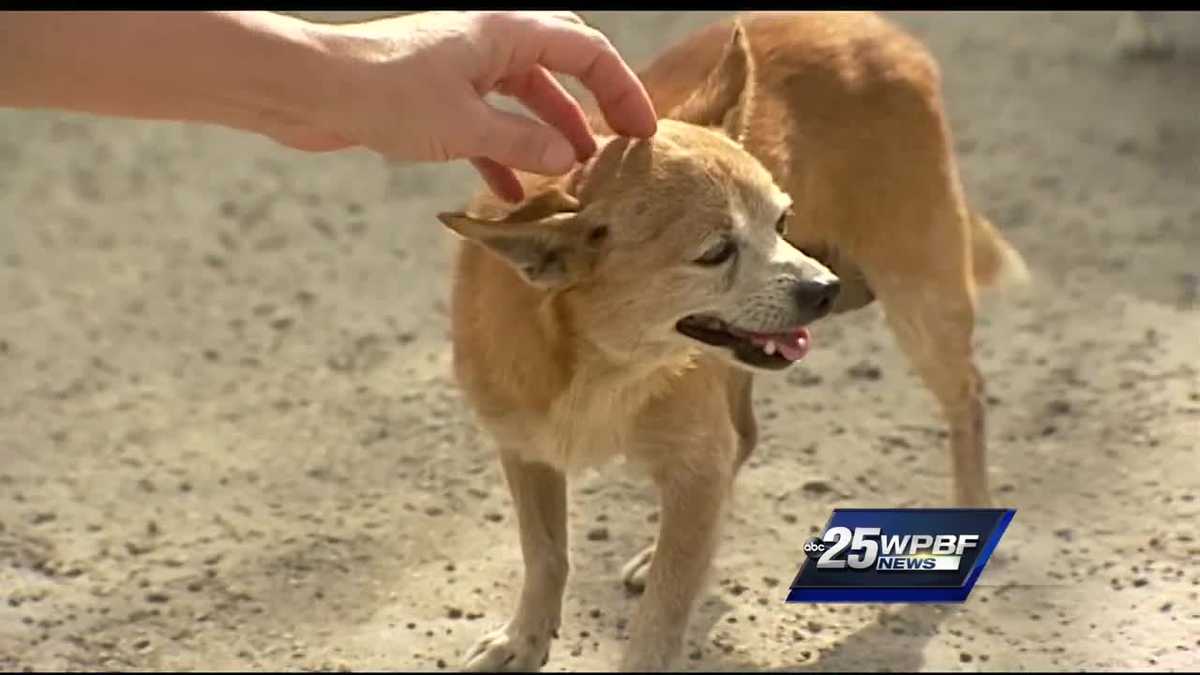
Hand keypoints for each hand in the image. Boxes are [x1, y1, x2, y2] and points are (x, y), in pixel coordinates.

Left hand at [304, 11, 657, 201]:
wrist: (309, 91)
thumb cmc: (384, 93)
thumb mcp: (467, 126)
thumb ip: (525, 141)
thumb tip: (569, 158)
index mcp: (505, 31)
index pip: (585, 51)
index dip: (622, 89)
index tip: (643, 131)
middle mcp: (489, 41)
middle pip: (560, 67)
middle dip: (593, 107)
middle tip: (620, 144)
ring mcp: (462, 68)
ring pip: (524, 99)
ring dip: (550, 135)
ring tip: (574, 176)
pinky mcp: (436, 97)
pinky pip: (487, 123)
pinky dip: (504, 154)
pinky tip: (513, 195)